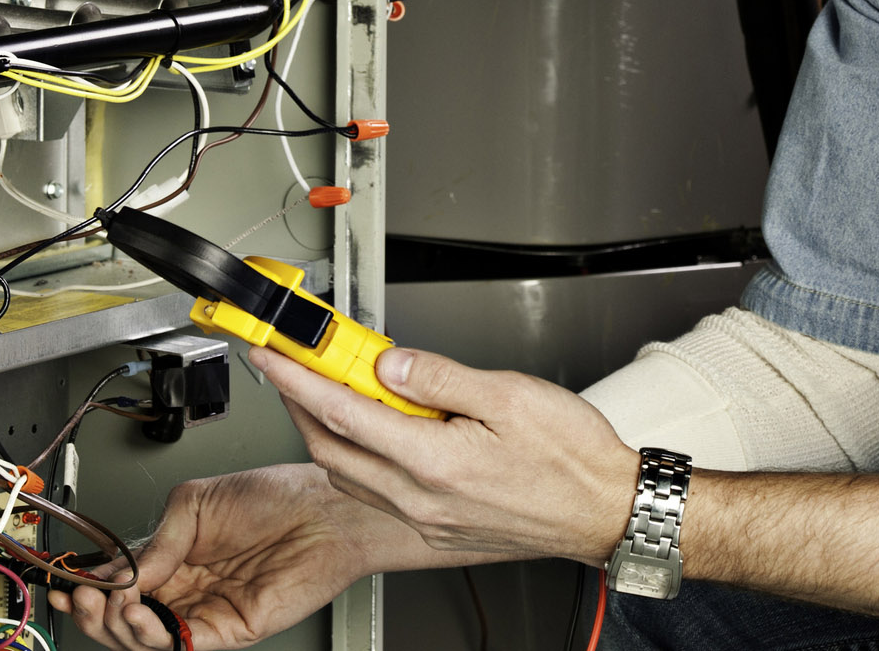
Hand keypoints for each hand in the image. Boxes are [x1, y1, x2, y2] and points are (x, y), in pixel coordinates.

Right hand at [46, 463, 434, 649]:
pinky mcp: (227, 630)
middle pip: (125, 617)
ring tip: (114, 603)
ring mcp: (205, 610)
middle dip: (95, 612)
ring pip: (145, 638)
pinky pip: (180, 645)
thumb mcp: (196, 501)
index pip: (121, 582)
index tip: (68, 585)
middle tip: (84, 597)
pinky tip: (141, 615)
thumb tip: (123, 571)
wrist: (323, 510)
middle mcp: (187, 585)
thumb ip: (157, 539)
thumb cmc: (275, 495)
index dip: (90, 588)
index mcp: (175, 553)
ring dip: (118, 626)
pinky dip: (152, 636)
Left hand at [252, 344, 639, 563]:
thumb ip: (439, 376)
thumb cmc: (572, 457)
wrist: (606, 509)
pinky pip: (378, 491)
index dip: (298, 377)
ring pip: (350, 474)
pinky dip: (359, 456)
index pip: (342, 412)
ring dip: (327, 431)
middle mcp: (422, 499)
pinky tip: (376, 429)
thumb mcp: (509, 394)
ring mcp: (428, 519)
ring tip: (330, 388)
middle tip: (291, 366)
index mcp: (434, 462)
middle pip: (331, 449)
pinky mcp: (439, 527)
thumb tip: (388, 361)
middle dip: (299, 405)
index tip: (272, 353)